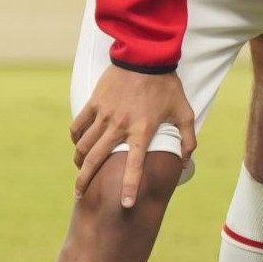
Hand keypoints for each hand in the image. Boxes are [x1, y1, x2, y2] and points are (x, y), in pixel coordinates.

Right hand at [71, 65, 195, 206]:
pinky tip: (78, 144)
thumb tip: (185, 161)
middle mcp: (120, 125)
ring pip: (83, 145)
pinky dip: (75, 138)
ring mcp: (104, 114)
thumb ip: (187, 138)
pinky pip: (78, 126)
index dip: (130, 186)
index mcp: (143, 129)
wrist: (146, 56)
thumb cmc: (167, 86)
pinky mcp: (93, 103)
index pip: (135, 164)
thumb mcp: (184, 111)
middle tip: (79, 195)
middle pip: (96, 159)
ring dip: (79, 161)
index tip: (125, 205)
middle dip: (85, 181)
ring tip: (80, 170)